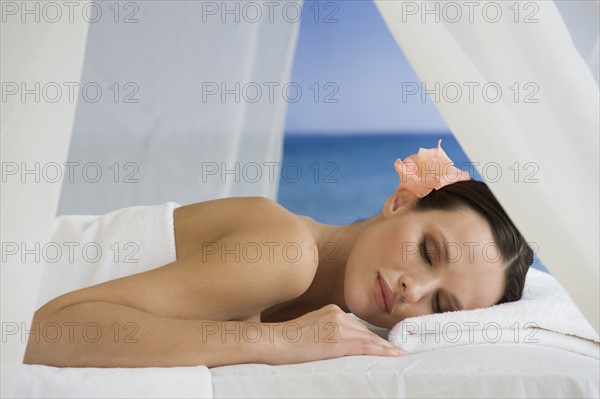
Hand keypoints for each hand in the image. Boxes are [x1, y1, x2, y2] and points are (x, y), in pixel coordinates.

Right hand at [264, 304, 409, 364]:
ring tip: (399, 355)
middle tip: (398, 352)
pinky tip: (392, 355)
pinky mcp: (337, 340)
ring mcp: (338, 326)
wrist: (274, 342)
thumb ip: (328, 329)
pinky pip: (364, 347)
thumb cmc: (288, 340)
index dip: (373, 337)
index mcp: (331, 310)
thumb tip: (341, 341)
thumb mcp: (311, 327)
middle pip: (365, 332)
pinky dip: (381, 351)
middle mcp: (337, 314)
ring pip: (369, 339)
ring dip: (385, 348)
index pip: (357, 326)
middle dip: (381, 343)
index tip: (386, 344)